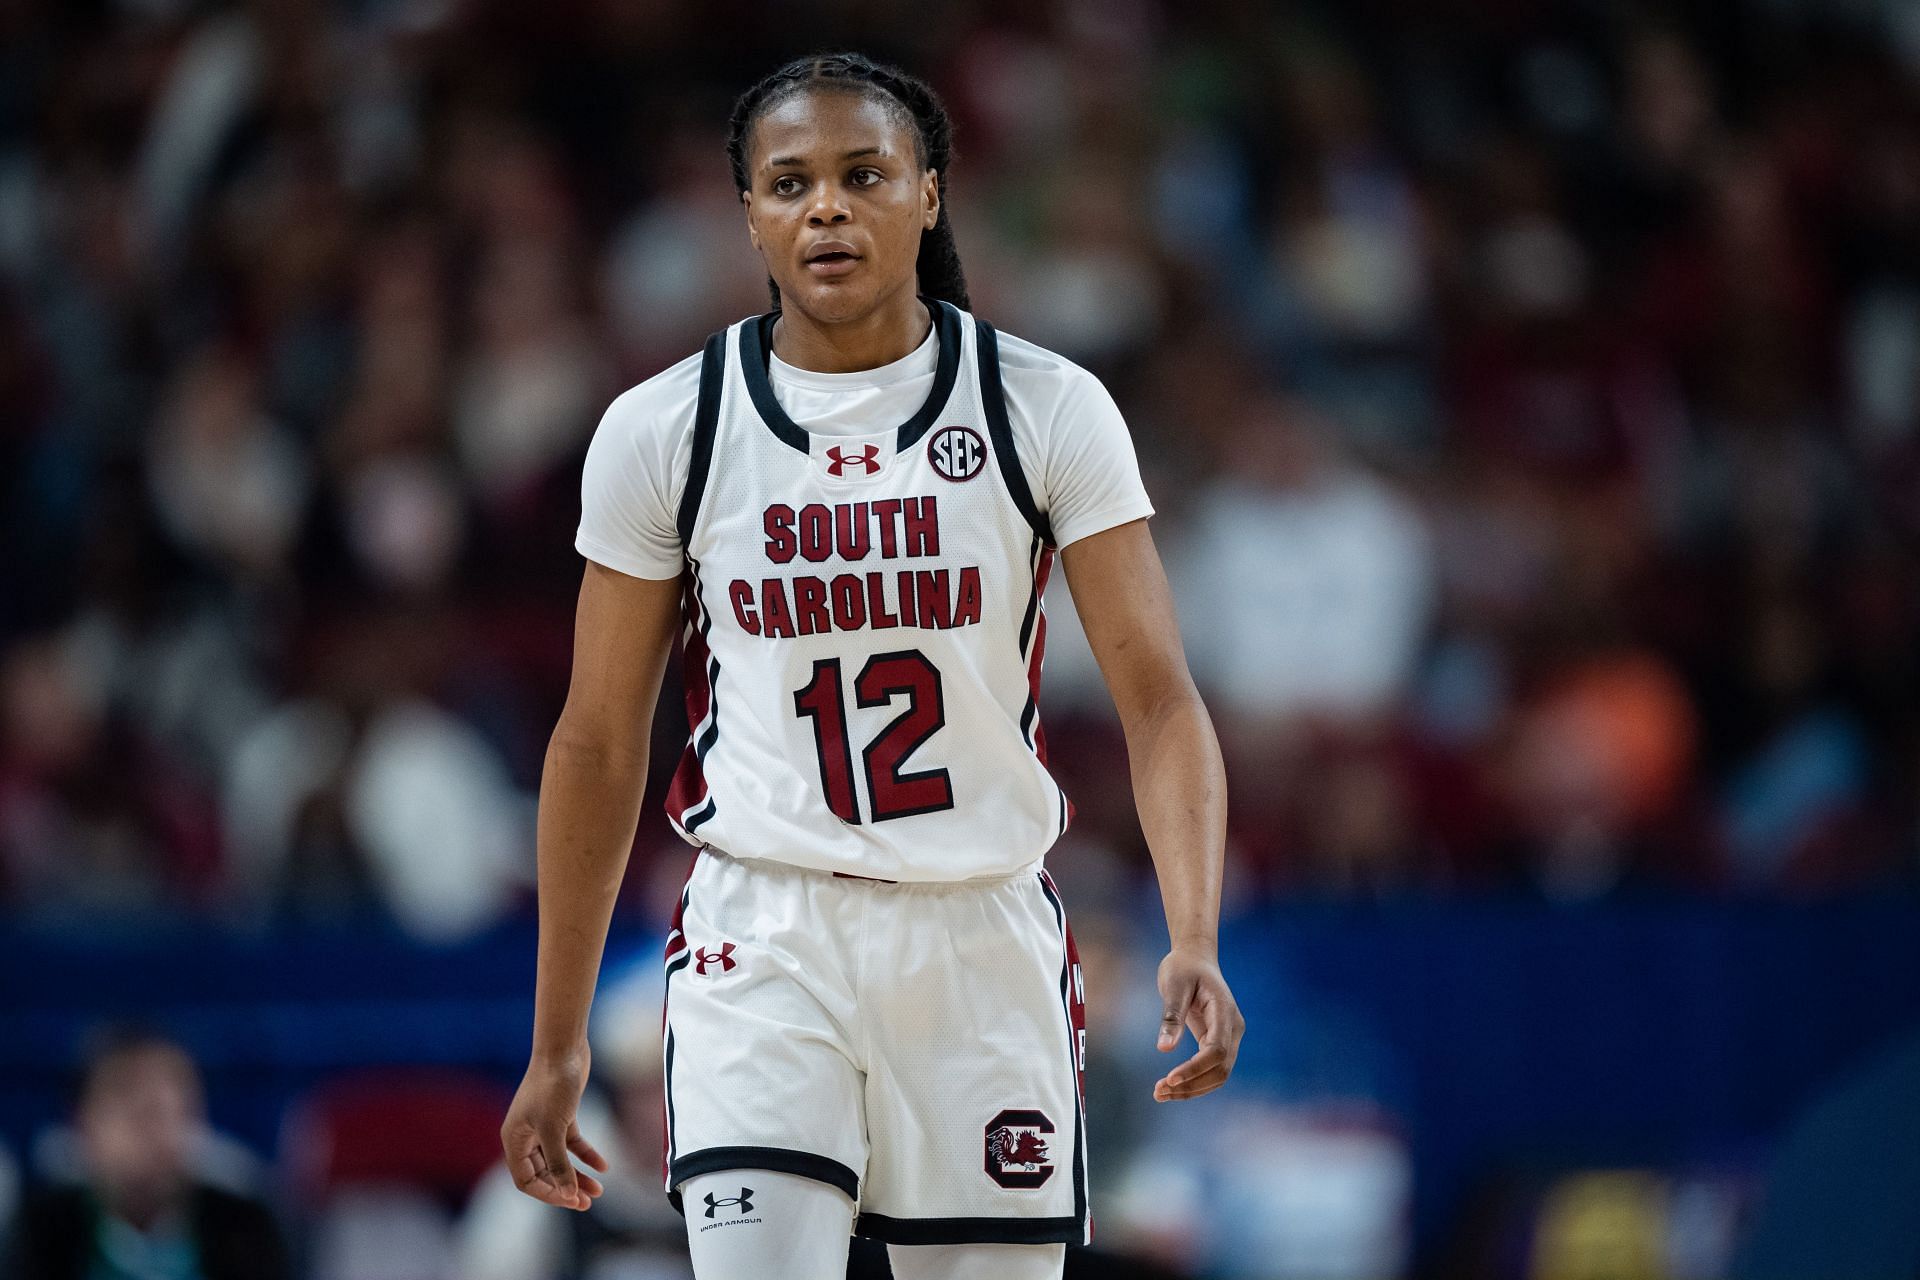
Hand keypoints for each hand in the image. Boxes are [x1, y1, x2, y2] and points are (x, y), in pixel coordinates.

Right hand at [500, 1050, 608, 1210]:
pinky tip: (604, 1166)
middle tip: (588, 1202)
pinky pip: (573, 1144)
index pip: (526, 1180)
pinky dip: (587, 1154)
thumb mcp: (554, 1129)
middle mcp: (525, 1136)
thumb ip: (559, 1164)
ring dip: (577, 1175)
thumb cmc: (552, 1086)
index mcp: (514, 1140)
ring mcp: (543, 1126)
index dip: (548, 1193)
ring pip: (559, 1160)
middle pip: (543, 1173)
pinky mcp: (561, 1116)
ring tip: (599, 1190)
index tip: (571, 1201)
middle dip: (565, 1187)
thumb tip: (567, 1195)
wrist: (564, 1049)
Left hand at [1152, 947, 1243, 1101]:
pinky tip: (1170, 1087)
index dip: (1195, 1068)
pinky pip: (1211, 1069)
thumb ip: (1172, 1016)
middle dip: (1191, 1085)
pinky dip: (1193, 1081)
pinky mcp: (1218, 1042)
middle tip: (1158, 1092)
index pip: (1217, 1050)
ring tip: (1159, 1094)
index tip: (1169, 1079)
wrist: (1195, 958)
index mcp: (1224, 1011)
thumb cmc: (1183, 967)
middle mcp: (1233, 1028)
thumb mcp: (1173, 985)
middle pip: (1220, 1069)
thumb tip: (1164, 1049)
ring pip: (1218, 1075)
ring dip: (1192, 1089)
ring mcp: (1229, 1037)